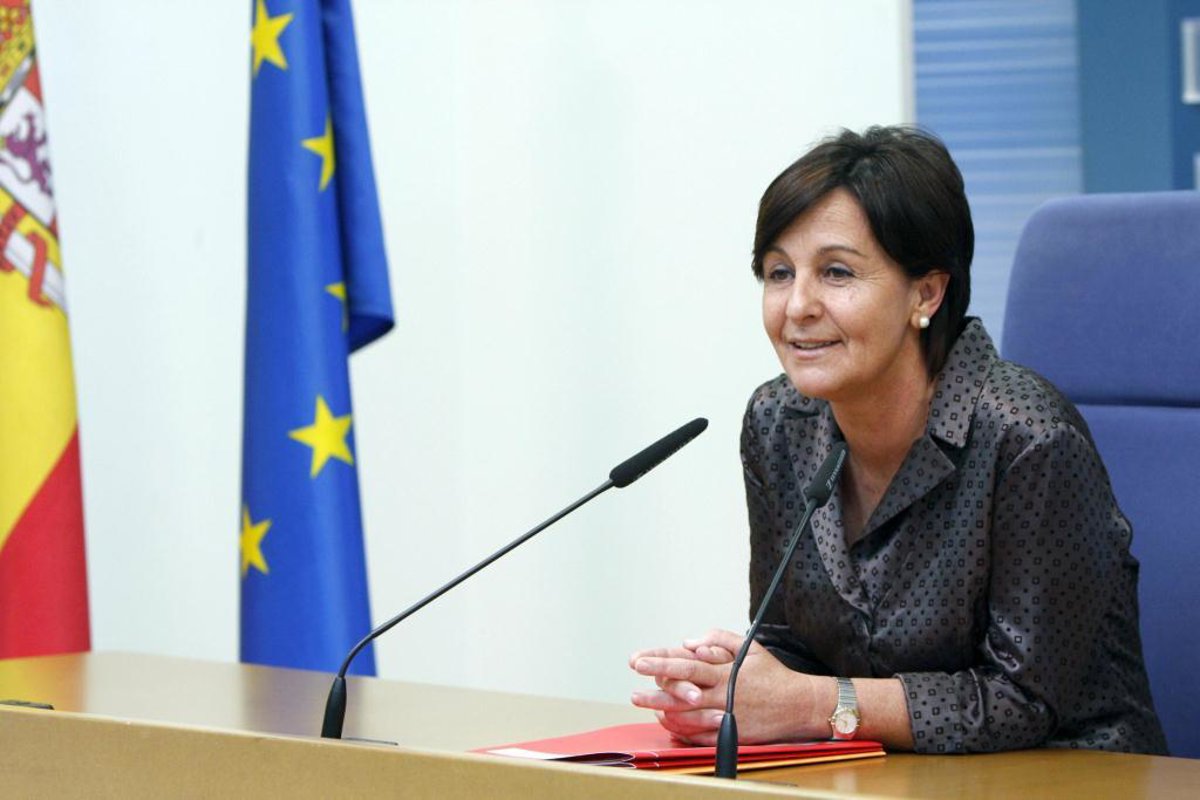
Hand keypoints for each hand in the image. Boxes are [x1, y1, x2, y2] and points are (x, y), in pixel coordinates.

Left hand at [628, 629, 824, 744]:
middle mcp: (722, 693)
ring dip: (663, 709)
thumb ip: (719, 638)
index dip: (660, 662)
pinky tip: (668, 722)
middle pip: (682, 691)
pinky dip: (683, 729)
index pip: (686, 664)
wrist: (800, 705)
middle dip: (655, 688)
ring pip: (688, 714)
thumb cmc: (773, 675)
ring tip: (644, 703)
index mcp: (724, 672)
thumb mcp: (749, 647)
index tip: (639, 660)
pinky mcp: (731, 732)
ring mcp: (725, 715)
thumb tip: (690, 641)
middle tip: (634, 688)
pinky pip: (701, 734)